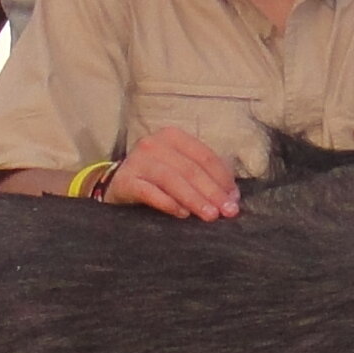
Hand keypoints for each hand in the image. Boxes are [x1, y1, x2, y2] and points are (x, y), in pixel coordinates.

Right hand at [104, 127, 242, 219]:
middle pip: (190, 169)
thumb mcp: (181, 169)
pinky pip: (149, 192)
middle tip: (228, 212)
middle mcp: (154, 144)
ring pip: (172, 180)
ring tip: (210, 216)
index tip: (234, 199)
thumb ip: (205, 177)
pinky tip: (182, 214)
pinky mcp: (125, 181)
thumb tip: (232, 196)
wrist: (119, 185)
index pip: (204, 157)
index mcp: (173, 136)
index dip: (223, 178)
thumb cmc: (157, 178)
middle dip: (213, 192)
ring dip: (194, 199)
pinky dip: (168, 203)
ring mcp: (137, 161)